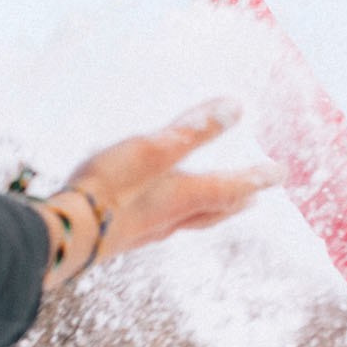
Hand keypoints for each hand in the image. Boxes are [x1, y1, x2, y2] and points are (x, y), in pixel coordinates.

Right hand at [37, 99, 281, 287]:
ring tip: (214, 207)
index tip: (281, 174)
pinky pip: (158, 227)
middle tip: (254, 197)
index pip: (231, 185)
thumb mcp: (153, 149)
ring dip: (208, 213)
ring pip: (188, 221)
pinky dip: (173, 219)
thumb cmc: (110, 189)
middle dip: (236, 200)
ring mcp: (145, 231)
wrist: (65, 237)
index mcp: (185, 196)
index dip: (257, 177)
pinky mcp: (121, 237)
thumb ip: (193, 130)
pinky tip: (156, 218)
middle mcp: (171, 218)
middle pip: (214, 210)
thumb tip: (236, 108)